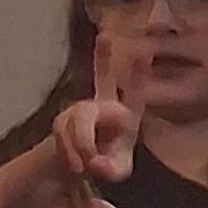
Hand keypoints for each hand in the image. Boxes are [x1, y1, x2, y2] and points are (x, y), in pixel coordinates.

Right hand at [49, 32, 139, 207]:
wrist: (79, 162)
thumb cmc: (108, 160)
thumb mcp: (116, 170)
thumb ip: (111, 169)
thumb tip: (95, 161)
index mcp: (127, 114)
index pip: (135, 93)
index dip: (138, 75)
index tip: (143, 53)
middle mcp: (104, 105)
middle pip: (103, 80)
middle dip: (103, 59)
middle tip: (106, 37)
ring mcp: (82, 110)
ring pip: (80, 121)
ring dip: (82, 144)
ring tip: (85, 167)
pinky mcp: (64, 119)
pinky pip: (64, 133)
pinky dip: (70, 151)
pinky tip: (76, 165)